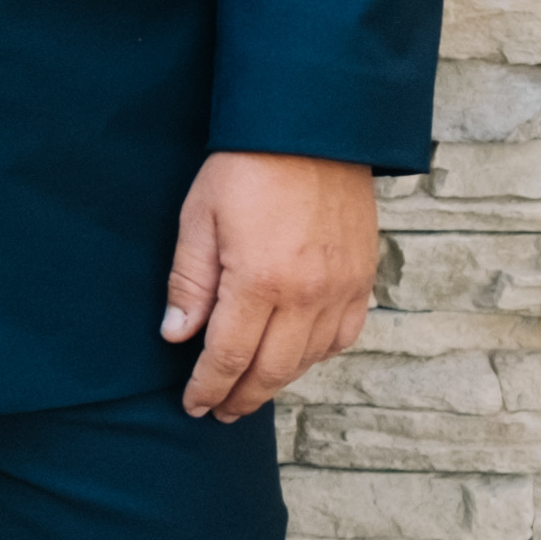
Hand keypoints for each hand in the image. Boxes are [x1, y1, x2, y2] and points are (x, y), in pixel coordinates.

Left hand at [160, 152, 376, 421]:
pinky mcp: (363, 277)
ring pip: (309, 359)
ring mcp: (341, 288)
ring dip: (278, 381)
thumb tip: (176, 334)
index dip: (208, 387)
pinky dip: (319, 355)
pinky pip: (345, 335)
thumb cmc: (248, 165)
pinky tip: (298, 356)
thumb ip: (190, 282)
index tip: (193, 404)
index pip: (228, 356)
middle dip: (240, 396)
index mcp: (260, 281)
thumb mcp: (200, 218)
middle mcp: (306, 295)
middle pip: (271, 370)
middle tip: (219, 411)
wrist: (312, 127)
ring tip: (251, 388)